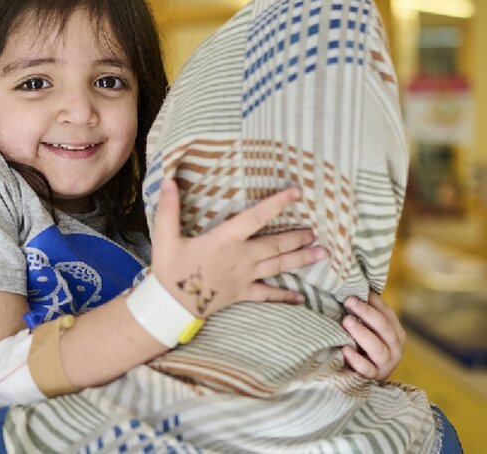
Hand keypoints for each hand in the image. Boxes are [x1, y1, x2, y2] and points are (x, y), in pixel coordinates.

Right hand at [150, 179, 325, 316]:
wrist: (171, 306)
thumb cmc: (170, 270)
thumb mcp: (165, 237)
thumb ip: (168, 208)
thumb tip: (169, 180)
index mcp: (226, 240)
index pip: (256, 218)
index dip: (277, 204)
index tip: (296, 192)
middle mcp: (241, 257)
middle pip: (275, 245)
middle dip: (297, 237)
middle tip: (316, 232)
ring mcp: (244, 277)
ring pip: (278, 267)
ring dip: (300, 259)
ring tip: (321, 254)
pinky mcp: (242, 294)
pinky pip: (267, 295)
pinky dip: (284, 296)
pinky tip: (301, 298)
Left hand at [341, 291, 405, 380]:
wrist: (365, 382)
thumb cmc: (364, 349)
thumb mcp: (370, 332)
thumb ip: (366, 316)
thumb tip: (353, 290)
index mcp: (396, 333)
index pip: (388, 314)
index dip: (374, 302)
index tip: (358, 291)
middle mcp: (396, 348)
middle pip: (384, 328)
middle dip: (366, 313)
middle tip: (349, 301)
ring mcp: (386, 365)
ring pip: (378, 348)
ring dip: (362, 333)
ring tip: (346, 321)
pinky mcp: (375, 379)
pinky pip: (367, 369)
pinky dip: (356, 360)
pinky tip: (344, 349)